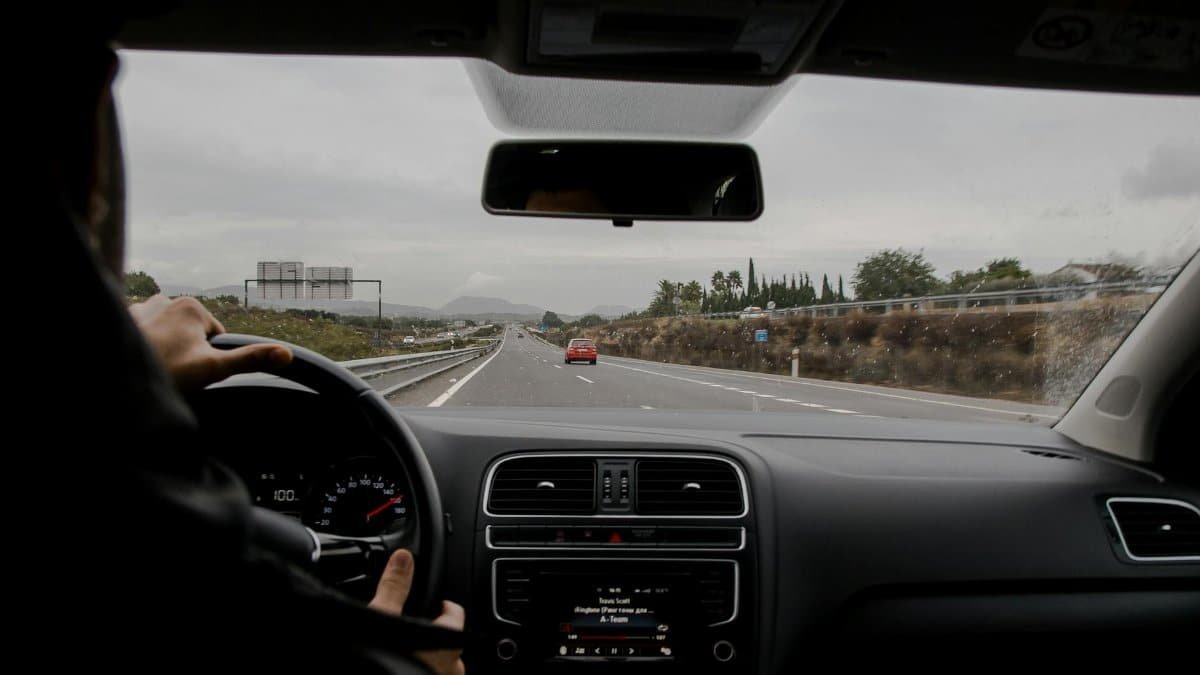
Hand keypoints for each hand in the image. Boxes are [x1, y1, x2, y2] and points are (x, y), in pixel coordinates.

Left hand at [129, 295, 292, 390]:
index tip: (192, 372)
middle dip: (184, 355)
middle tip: (171, 374)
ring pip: (165, 336)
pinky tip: (135, 365)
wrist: (111, 380)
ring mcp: (138, 309)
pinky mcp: (118, 322)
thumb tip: (287, 354)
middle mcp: (165, 299)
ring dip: (162, 352)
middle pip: (189, 335)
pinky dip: (141, 350)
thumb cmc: (163, 373)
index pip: (215, 337)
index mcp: (191, 306)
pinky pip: (140, 337)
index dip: (208, 359)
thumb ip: (250, 359)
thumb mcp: (212, 369)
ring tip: (154, 370)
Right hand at [369, 549, 465, 674]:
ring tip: (413, 655)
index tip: (439, 604)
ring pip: (447, 670)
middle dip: (440, 638)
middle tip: (420, 632)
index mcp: (445, 642)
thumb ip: (395, 588)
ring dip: (434, 662)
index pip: (456, 615)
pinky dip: (424, 672)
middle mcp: (450, 668)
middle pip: (454, 646)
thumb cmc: (380, 664)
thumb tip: (403, 559)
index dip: (446, 607)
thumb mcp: (382, 619)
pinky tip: (403, 670)